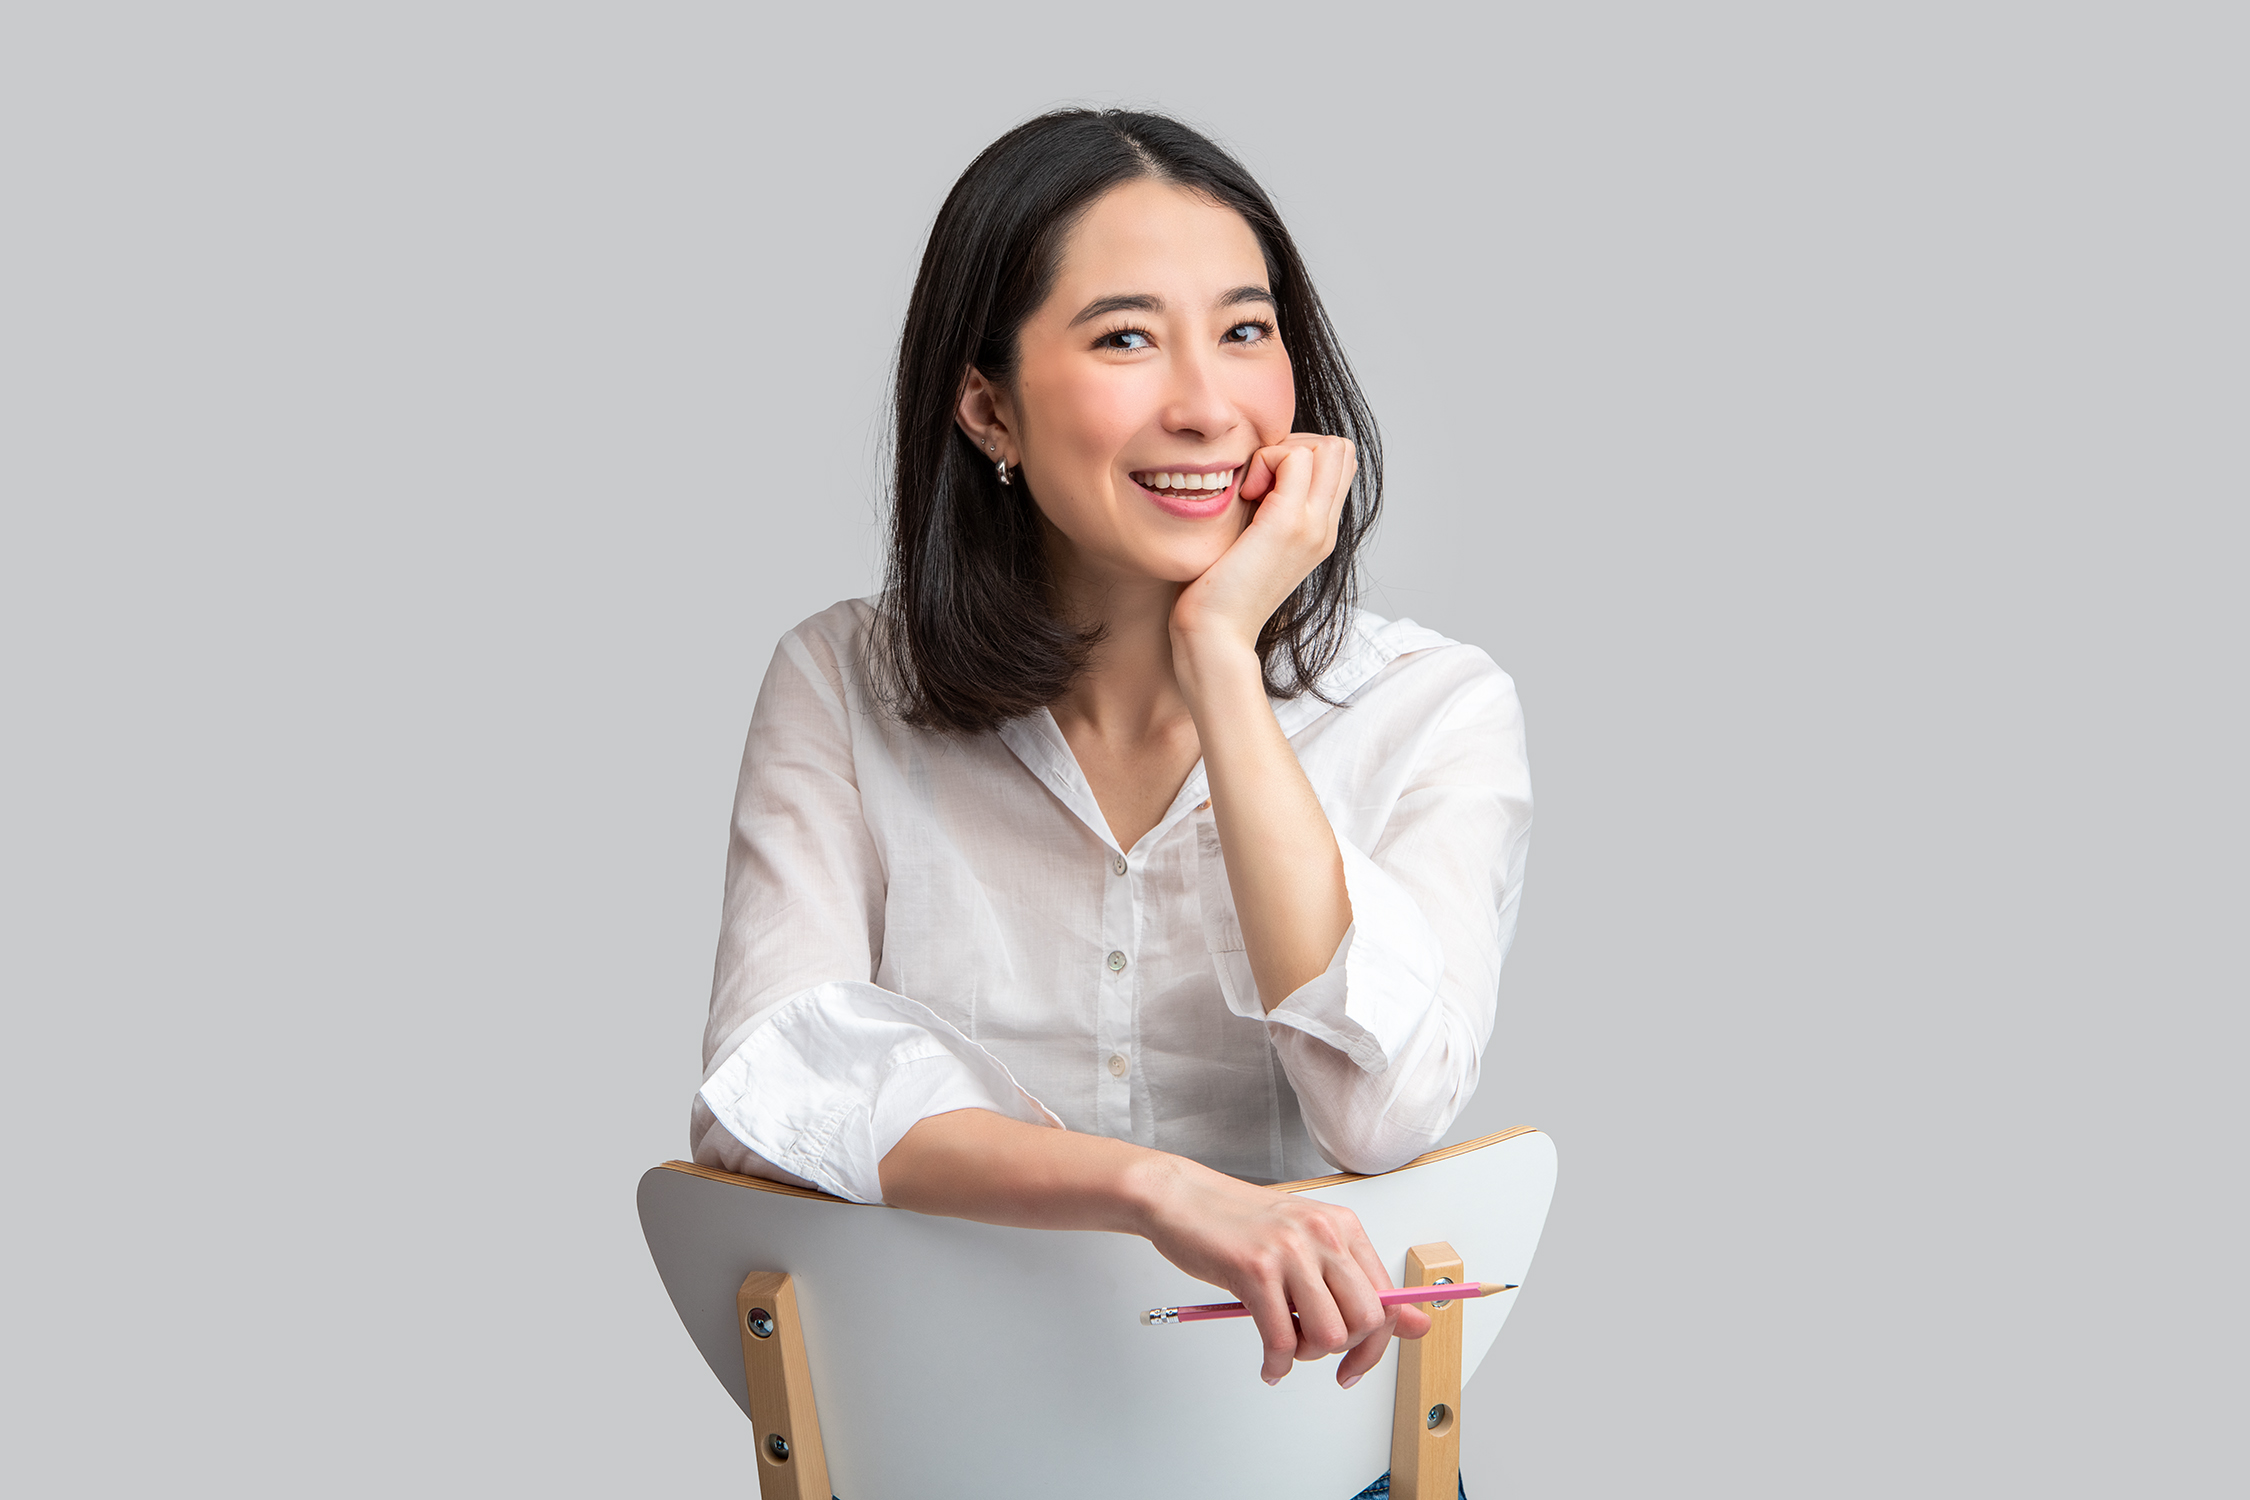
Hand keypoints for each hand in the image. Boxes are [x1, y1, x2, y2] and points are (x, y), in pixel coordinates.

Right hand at [1138, 1153, 1429, 1386]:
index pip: (1386, 1297)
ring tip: (1287, 1347)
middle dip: (1346, 1352)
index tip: (1357, 1362)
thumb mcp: (1306, 1244)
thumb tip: (1416, 1323)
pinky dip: (1276, 1363)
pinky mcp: (1254, 1269)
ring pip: (1328, 1334)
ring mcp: (1290, 1251)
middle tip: (1316, 1354)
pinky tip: (1268, 1362)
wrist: (1183, 1198)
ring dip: (1307, 1356)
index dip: (1377, 1342)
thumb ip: (1355, 1282)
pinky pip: (1282, 1339)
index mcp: (1342, 1227)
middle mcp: (1323, 1234)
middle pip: (1366, 1319)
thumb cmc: (1240, 1224)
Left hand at [1169, 433, 1354, 664]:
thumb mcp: (1250, 541)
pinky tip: (1243, 493)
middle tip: (1257, 479)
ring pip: (1327, 446)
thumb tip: (1254, 474)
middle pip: (1341, 449)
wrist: (1216, 634)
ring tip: (1252, 488)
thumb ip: (1263, 508)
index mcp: (1320, 532)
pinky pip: (1295, 457)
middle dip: (1295, 446)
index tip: (1261, 483)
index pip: (1339, 464)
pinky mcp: (1288, 523)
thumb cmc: (1218, 591)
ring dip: (1282, 452)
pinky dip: (1265, 460)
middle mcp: (1326, 528)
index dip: (1301, 454)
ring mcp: (1313, 525)